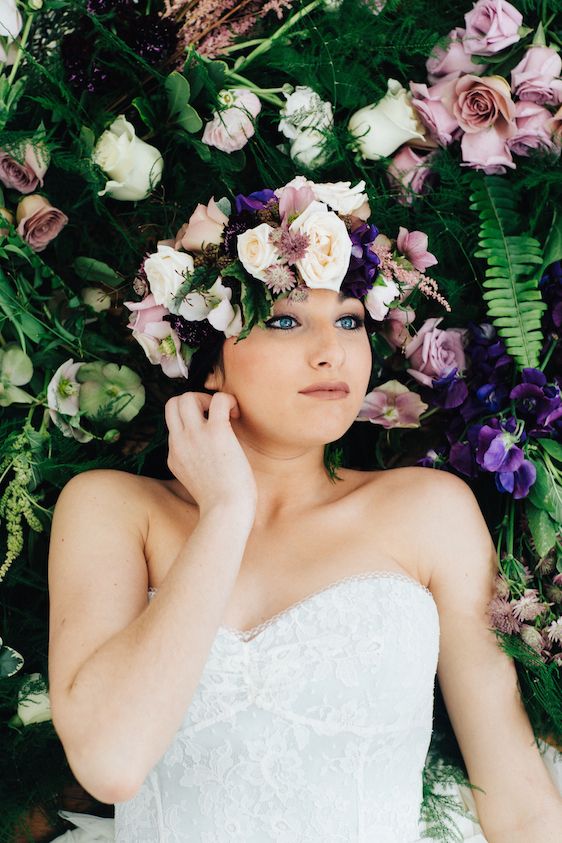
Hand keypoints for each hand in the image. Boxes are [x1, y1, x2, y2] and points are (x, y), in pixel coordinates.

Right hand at [165, 391, 256, 522]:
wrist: (226, 511)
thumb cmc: (221, 502)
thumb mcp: (196, 482)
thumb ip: (195, 465)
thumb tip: (209, 455)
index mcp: (174, 455)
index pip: (173, 425)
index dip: (192, 422)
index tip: (211, 432)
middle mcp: (179, 442)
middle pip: (171, 404)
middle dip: (192, 401)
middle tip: (213, 415)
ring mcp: (195, 436)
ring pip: (186, 396)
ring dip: (206, 398)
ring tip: (223, 413)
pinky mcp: (216, 432)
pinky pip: (218, 400)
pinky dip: (228, 400)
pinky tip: (237, 414)